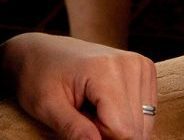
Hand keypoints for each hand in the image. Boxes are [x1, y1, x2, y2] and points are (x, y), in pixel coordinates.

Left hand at [1, 33, 157, 139]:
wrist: (41, 51)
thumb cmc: (39, 77)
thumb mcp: (46, 107)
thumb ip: (74, 131)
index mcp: (106, 70)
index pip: (122, 130)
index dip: (99, 138)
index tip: (77, 124)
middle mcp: (131, 64)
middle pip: (135, 129)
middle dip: (108, 134)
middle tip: (82, 116)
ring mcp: (140, 65)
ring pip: (143, 124)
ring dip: (117, 126)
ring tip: (91, 109)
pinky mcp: (144, 70)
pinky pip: (145, 113)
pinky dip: (124, 117)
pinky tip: (103, 105)